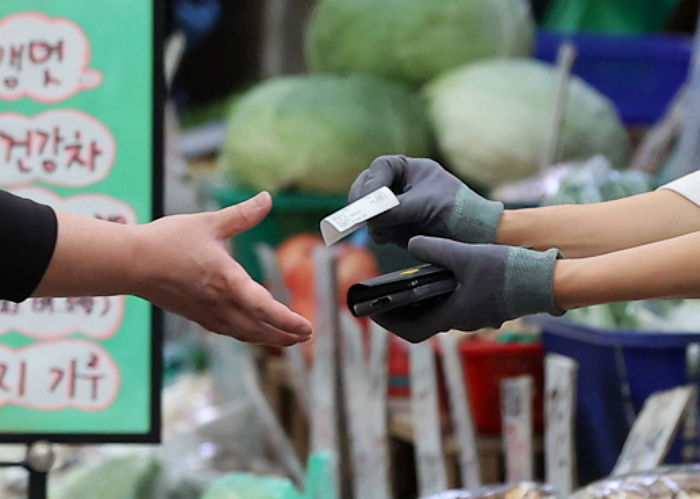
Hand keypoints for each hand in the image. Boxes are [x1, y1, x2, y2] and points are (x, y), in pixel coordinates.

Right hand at [132, 192, 312, 345]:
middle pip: (259, 329)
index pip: (265, 308)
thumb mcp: (209, 222)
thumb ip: (242, 214)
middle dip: (285, 336)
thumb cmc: (167, 241)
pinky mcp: (196, 316)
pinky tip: (251, 331)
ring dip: (268, 339)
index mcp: (227, 282)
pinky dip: (246, 335)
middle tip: (306, 337)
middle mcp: (220, 304)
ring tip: (287, 340)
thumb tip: (267, 198)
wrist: (130, 263)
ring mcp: (207, 314)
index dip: (288, 321)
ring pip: (244, 334)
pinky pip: (228, 331)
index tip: (307, 328)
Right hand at [348, 155, 503, 246]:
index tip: (370, 199)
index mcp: (410, 169)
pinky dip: (378, 232)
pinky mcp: (395, 226)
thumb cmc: (456, 211)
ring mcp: (395, 206)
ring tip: (383, 231)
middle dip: (365, 202)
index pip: (380, 168)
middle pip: (367, 187)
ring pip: (367, 209)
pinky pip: (375, 227)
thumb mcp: (425, 205)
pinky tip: (388, 237)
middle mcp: (399, 184)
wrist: (474, 236)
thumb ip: (395, 208)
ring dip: (371, 220)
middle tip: (363, 215)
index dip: (372, 182)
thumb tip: (369, 217)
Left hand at [372, 236, 562, 342]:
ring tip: (399, 283)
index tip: (371, 311)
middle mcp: (461, 320)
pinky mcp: (481, 305)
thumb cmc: (507, 270)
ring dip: (416, 301)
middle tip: (380, 295)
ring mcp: (472, 314)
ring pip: (435, 312)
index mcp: (453, 315)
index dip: (388, 322)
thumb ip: (434, 250)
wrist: (546, 279)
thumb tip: (411, 243)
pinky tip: (431, 275)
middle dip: (398, 310)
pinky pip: (450, 303)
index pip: (411, 331)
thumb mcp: (465, 255)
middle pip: (420, 322)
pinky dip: (435, 294)